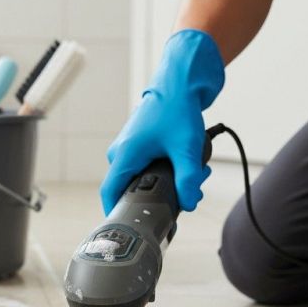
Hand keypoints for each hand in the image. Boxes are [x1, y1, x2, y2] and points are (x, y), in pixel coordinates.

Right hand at [99, 29, 223, 214]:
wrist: (181, 79)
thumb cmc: (177, 106)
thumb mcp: (186, 147)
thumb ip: (188, 179)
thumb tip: (189, 203)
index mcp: (125, 155)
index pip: (110, 193)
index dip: (115, 213)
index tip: (126, 227)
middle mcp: (122, 152)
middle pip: (133, 188)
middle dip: (160, 196)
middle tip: (186, 195)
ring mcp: (131, 147)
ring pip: (146, 176)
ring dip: (170, 181)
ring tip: (197, 175)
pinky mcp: (142, 143)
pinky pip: (151, 165)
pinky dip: (170, 168)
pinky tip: (191, 164)